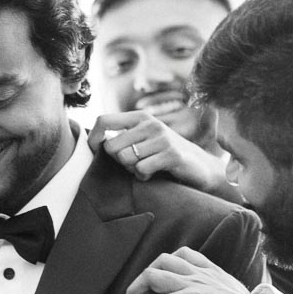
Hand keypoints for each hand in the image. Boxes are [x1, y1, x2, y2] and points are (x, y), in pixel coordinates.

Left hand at [88, 111, 232, 196]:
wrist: (199, 166)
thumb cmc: (163, 155)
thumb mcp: (143, 140)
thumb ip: (122, 138)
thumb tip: (93, 142)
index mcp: (140, 117)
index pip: (104, 120)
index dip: (93, 138)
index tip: (94, 151)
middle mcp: (150, 123)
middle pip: (111, 146)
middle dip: (118, 161)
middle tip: (134, 163)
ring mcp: (161, 138)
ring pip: (125, 159)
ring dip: (132, 169)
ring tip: (146, 167)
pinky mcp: (171, 154)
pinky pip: (141, 170)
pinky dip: (144, 177)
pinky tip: (155, 173)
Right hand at [123, 247, 274, 293]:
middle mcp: (195, 282)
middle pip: (151, 275)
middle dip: (134, 291)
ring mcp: (203, 273)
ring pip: (165, 260)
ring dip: (150, 272)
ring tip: (147, 288)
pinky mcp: (212, 270)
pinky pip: (187, 254)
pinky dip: (173, 260)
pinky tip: (169, 272)